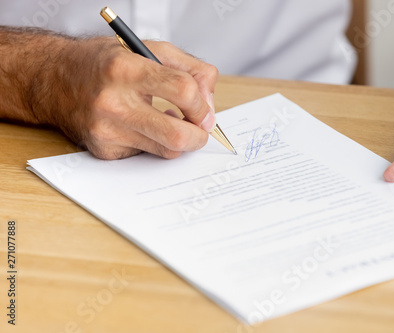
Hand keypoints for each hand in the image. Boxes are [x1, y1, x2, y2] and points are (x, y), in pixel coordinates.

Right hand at [34, 37, 217, 159]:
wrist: (56, 80)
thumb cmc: (107, 63)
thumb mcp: (150, 49)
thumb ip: (191, 69)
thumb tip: (210, 105)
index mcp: (126, 69)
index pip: (183, 91)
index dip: (203, 104)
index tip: (204, 109)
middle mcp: (112, 103)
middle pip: (177, 135)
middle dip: (199, 136)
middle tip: (201, 130)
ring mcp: (106, 131)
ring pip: (166, 151)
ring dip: (178, 140)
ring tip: (168, 120)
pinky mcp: (104, 151)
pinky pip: (146, 155)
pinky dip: (153, 143)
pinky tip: (142, 127)